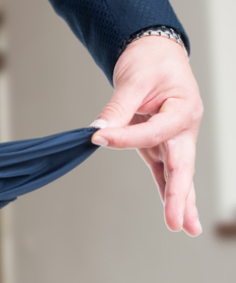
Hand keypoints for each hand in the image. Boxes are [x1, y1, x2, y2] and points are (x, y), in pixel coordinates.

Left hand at [90, 34, 202, 235]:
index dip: (126, 137)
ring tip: (185, 228)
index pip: (155, 131)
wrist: (156, 55)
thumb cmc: (149, 63)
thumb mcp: (133, 79)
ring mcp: (173, 139)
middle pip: (182, 166)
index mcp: (183, 109)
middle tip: (176, 222)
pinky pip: (165, 171)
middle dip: (179, 196)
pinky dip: (167, 191)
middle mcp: (183, 128)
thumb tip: (99, 130)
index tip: (97, 137)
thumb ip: (118, 107)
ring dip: (179, 201)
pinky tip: (173, 215)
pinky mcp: (160, 145)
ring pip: (178, 174)